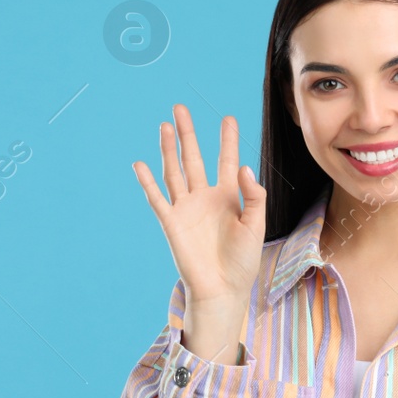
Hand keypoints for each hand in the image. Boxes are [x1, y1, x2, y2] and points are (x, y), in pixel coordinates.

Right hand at [133, 106, 265, 341]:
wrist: (223, 289)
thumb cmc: (243, 261)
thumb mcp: (257, 226)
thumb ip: (254, 196)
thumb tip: (244, 167)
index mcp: (228, 197)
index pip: (227, 161)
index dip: (228, 140)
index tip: (228, 118)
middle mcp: (205, 198)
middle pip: (194, 158)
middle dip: (188, 133)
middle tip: (181, 108)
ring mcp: (186, 208)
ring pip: (174, 171)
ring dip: (169, 149)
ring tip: (165, 125)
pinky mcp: (171, 222)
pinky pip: (157, 198)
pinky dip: (148, 181)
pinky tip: (140, 164)